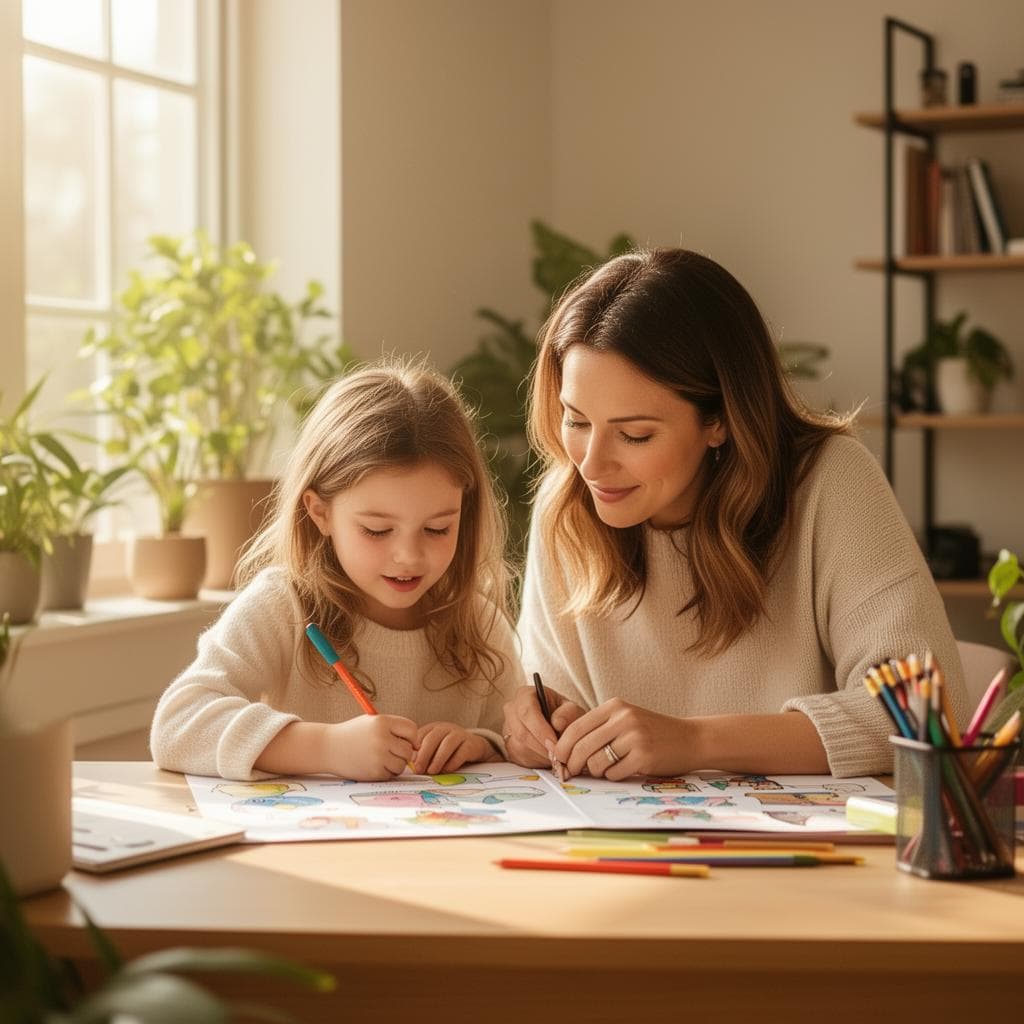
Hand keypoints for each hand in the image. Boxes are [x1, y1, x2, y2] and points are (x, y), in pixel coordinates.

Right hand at [321, 714, 417, 780]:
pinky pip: (391, 774)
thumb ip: (395, 730)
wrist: (328, 747)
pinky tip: (373, 764)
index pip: (411, 729)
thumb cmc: (353, 734)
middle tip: (389, 751)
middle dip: (402, 752)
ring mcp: (377, 756)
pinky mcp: (373, 772)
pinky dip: (386, 772)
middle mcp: (381, 738)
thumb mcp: (372, 723)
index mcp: (382, 722)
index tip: (405, 740)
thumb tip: (418, 747)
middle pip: (408, 750)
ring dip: (395, 763)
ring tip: (380, 757)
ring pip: (402, 764)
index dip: (411, 737)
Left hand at [411, 722, 495, 774]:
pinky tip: (446, 771)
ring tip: (431, 771)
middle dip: (424, 755)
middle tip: (418, 769)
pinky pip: (461, 752)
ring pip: (447, 744)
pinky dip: (453, 763)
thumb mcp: (435, 748)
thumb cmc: (449, 750)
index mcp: (433, 728)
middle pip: (432, 738)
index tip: (409, 762)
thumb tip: (412, 765)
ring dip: (438, 759)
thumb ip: (423, 754)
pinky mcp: (470, 744)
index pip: (420, 735)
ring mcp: (459, 734)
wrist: (474, 746)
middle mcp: (445, 728)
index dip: (413, 749)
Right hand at [502, 684, 584, 766]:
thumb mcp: (572, 709)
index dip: (540, 729)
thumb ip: (568, 713)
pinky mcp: (509, 745)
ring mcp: (508, 728)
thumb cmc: (564, 715)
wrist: (560, 726)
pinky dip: (536, 760)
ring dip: (540, 754)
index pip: (527, 711)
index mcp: (525, 695)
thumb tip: (557, 723)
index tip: (554, 742)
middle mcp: (512, 709)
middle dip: (542, 746)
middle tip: (558, 754)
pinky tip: (547, 756)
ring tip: (556, 755)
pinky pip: (520, 757)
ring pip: (520, 747)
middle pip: (521, 732)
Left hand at [554, 698, 697, 779]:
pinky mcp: (644, 757)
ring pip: (596, 763)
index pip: (575, 727)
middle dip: (572, 764)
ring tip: (608, 768)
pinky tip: (626, 770)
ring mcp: (634, 737)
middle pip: (581, 746)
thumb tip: (566, 752)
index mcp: (614, 706)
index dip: (562, 746)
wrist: (691, 739)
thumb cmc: (653, 732)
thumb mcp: (625, 719)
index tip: (558, 759)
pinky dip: (614, 776)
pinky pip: (614, 774)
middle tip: (571, 773)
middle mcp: (623, 718)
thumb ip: (599, 730)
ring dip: (596, 771)